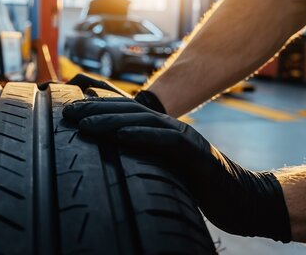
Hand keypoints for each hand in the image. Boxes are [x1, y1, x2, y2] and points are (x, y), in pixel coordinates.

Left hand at [63, 97, 291, 241]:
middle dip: (94, 109)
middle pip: (126, 111)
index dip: (94, 107)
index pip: (122, 112)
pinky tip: (122, 136)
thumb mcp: (161, 167)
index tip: (66, 111)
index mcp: (157, 130)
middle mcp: (167, 127)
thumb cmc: (197, 185)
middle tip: (67, 113)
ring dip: (111, 119)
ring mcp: (182, 136)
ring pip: (142, 120)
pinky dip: (144, 135)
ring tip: (85, 123)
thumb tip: (109, 151)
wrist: (240, 198)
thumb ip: (139, 154)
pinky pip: (167, 140)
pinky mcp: (195, 151)